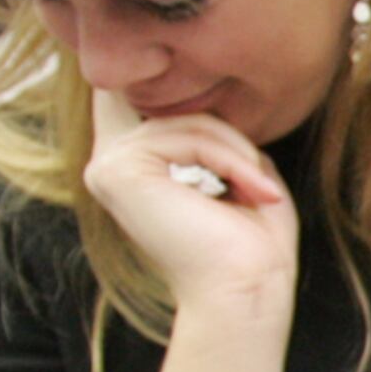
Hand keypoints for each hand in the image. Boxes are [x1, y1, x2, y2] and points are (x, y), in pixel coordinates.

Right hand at [80, 88, 299, 313]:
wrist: (245, 291)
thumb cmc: (251, 247)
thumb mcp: (241, 175)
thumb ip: (219, 137)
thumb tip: (207, 96)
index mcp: (132, 168)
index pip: (132, 98)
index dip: (161, 85)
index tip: (190, 80)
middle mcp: (110, 164)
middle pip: (175, 109)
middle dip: (230, 137)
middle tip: (261, 185)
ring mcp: (108, 166)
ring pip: (187, 122)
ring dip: (238, 153)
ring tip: (262, 193)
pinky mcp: (119, 170)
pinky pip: (188, 137)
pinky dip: (233, 161)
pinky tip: (254, 194)